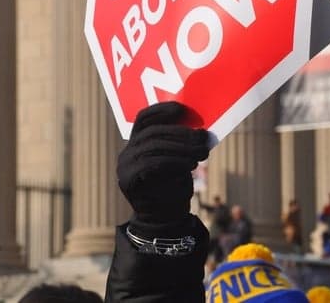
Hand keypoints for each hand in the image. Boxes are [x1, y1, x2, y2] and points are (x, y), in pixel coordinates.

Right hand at [117, 102, 209, 224]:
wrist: (165, 219)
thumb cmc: (175, 186)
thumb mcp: (181, 159)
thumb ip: (183, 143)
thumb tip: (202, 131)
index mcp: (137, 143)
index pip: (144, 119)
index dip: (162, 110)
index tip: (183, 109)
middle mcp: (127, 152)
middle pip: (152, 132)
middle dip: (181, 133)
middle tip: (204, 138)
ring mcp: (125, 166)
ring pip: (153, 145)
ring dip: (181, 147)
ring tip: (202, 153)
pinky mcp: (128, 180)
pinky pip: (151, 163)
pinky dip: (174, 161)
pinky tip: (191, 164)